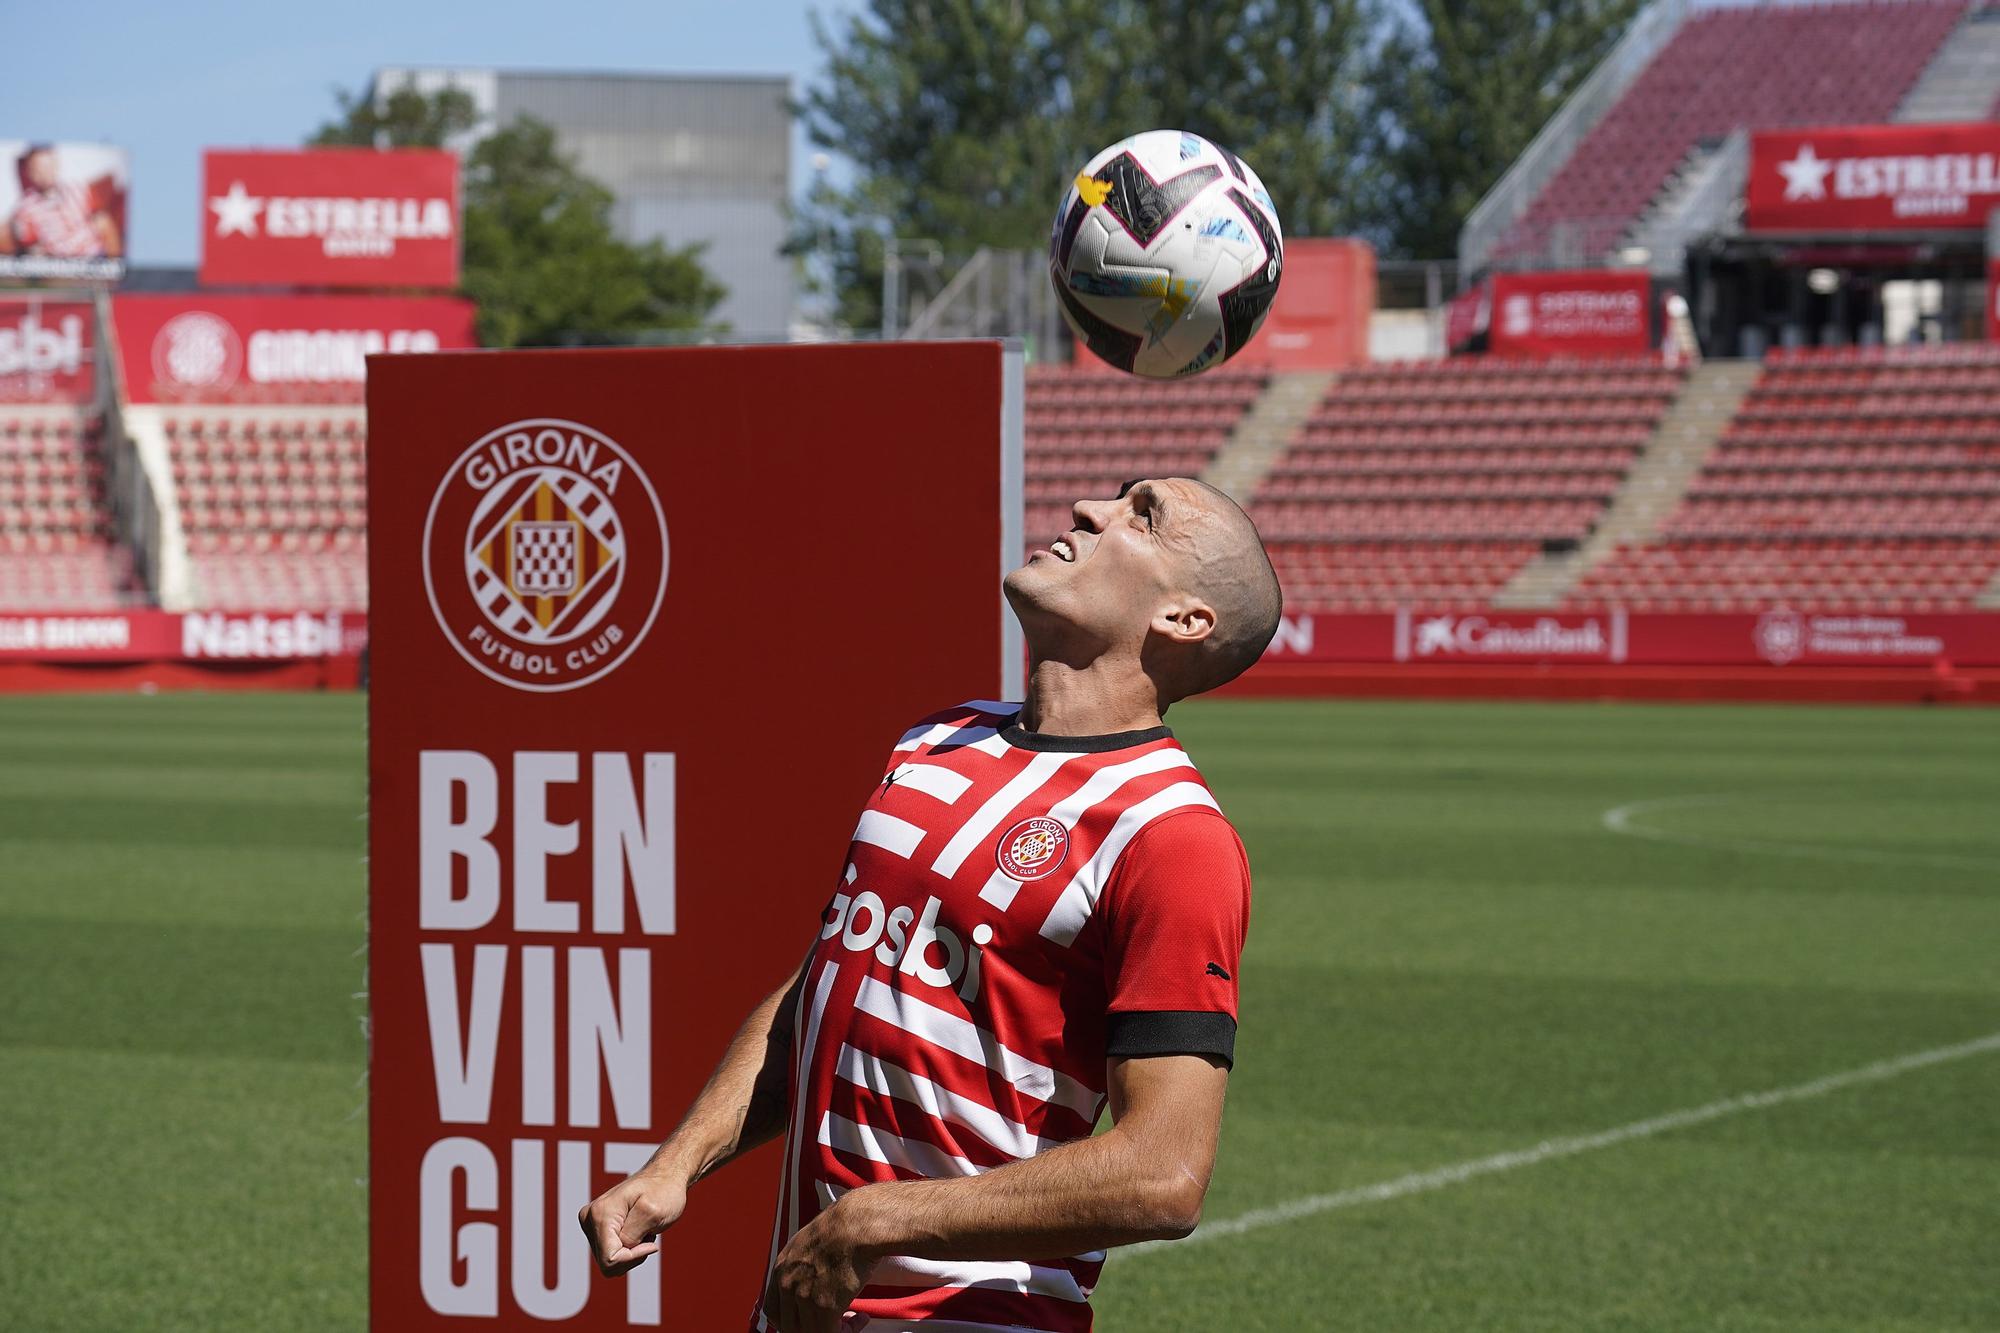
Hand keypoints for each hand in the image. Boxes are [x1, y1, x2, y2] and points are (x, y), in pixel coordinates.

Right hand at [578, 1166, 687, 1276]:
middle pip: (607, 1263)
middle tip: (648, 1235)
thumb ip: (632, 1236)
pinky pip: (611, 1255)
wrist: (664, 1177)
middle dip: (632, 1256)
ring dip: (631, 1252)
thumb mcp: (653, 1213)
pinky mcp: (598, 1228)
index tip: (651, 1242)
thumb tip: (619, 1249)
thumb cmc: (663, 1191)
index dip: (634, 1257)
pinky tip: (638, 1232)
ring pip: (609, 1261)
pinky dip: (629, 1249)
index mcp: (600, 1213)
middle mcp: (590, 1219)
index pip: (610, 1259)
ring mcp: (592, 1223)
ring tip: (644, 1230)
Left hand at [761, 1197, 875, 1331]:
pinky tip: (861, 1318)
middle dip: (811, 1328)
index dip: (791, 1319)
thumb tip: (814, 1278)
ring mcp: (804, 1297)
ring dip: (835, 1330)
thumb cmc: (842, 1227)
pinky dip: (848, 1331)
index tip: (807, 1319)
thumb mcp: (810, 1241)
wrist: (857, 1225)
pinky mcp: (824, 1307)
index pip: (773, 1310)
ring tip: (852, 1321)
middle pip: (789, 1326)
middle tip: (833, 1323)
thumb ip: (803, 1264)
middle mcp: (787, 1285)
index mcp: (781, 1268)